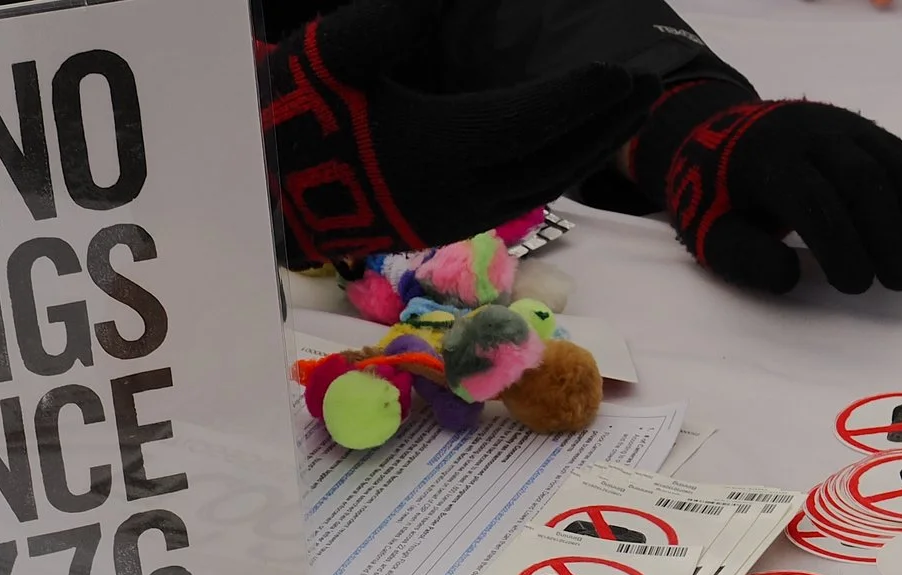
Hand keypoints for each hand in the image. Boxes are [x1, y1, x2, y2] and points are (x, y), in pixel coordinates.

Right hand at [258, 0, 657, 261]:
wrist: (253, 190)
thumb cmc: (291, 113)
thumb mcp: (335, 53)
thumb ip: (389, 19)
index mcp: (437, 150)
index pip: (531, 122)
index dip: (582, 97)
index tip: (622, 70)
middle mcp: (456, 193)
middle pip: (552, 160)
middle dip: (603, 122)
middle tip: (648, 86)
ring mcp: (451, 217)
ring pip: (539, 185)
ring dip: (586, 149)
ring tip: (621, 114)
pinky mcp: (441, 226)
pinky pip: (517, 197)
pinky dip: (553, 169)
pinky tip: (571, 147)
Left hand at [641, 89, 901, 293]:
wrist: (717, 133)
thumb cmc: (716, 197)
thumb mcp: (712, 232)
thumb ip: (744, 258)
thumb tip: (792, 278)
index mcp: (768, 159)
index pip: (814, 201)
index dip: (840, 245)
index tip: (856, 288)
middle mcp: (811, 133)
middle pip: (862, 178)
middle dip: (889, 232)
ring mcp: (842, 127)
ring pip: (892, 162)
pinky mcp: (864, 131)